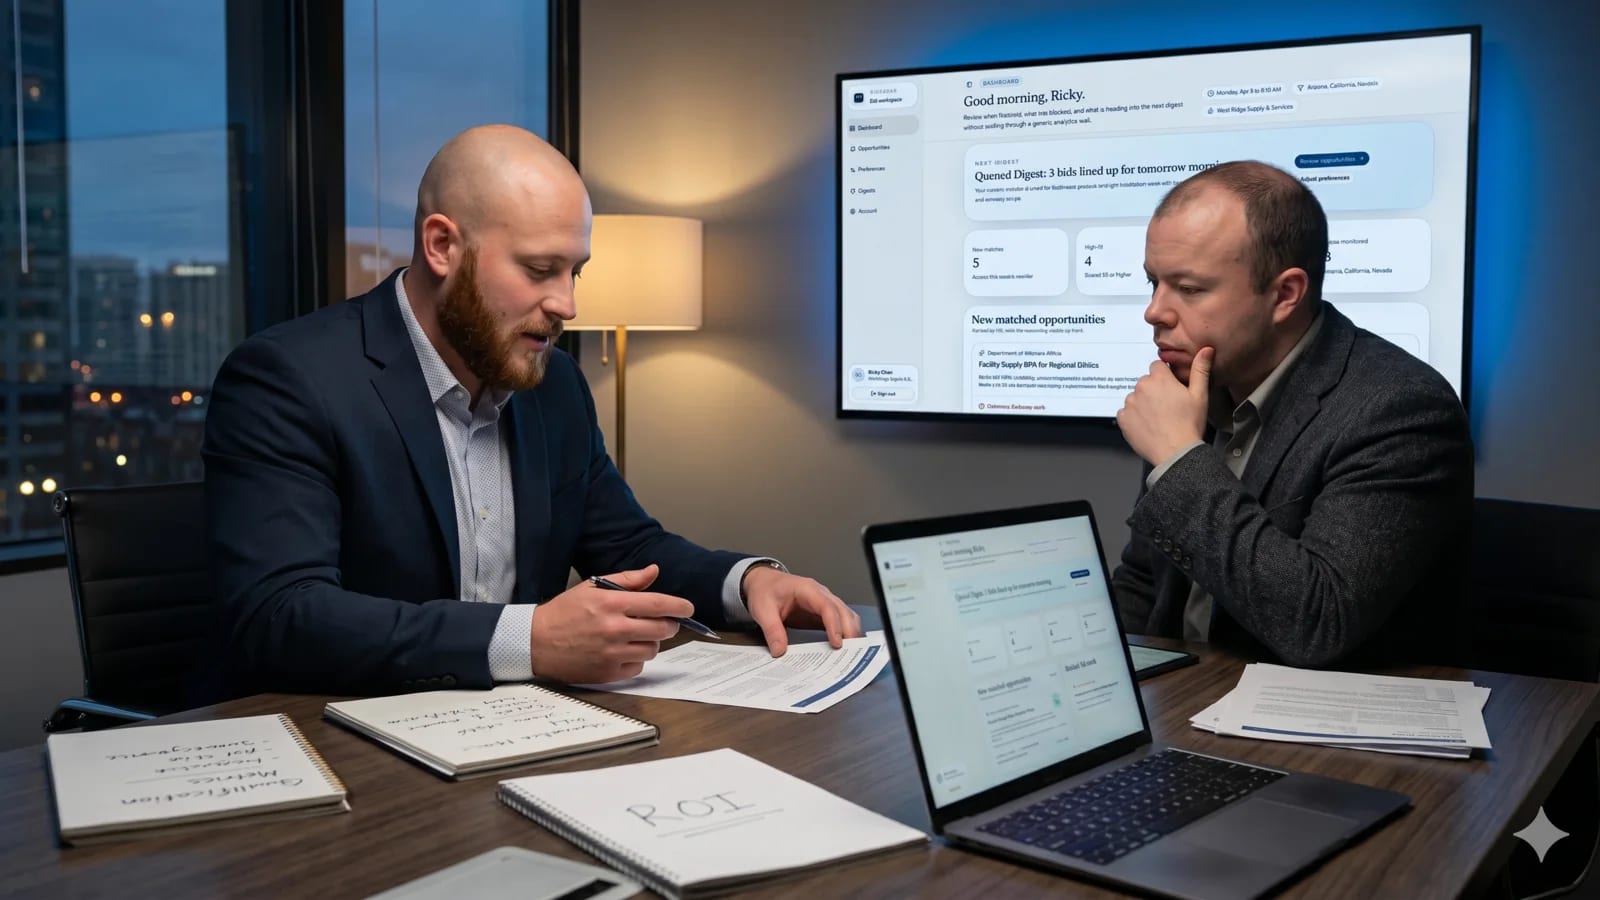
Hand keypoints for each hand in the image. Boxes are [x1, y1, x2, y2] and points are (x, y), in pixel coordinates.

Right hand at [528, 564, 692, 682]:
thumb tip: (653, 571)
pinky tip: (622, 651)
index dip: (679, 606)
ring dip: (651, 642)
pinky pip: (638, 667)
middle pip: (662, 629)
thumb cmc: (564, 612)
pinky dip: (635, 659)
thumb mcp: (592, 587)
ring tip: (635, 636)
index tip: (688, 608)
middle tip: (663, 622)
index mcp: (611, 603)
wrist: (536, 643)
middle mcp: (614, 629)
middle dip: (668, 624)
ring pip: (652, 649)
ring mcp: (611, 653)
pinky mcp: (607, 673)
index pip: (657, 604)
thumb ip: (627, 579)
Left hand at [742, 566, 863, 656]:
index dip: (834, 625)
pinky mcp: (823, 613)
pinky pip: (841, 622)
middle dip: (850, 631)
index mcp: (807, 589)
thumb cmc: (765, 590)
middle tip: (851, 653)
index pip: (827, 607)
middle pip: (843, 611)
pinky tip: (845, 648)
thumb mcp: (762, 609)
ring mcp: (824, 603)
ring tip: (852, 653)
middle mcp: (821, 594)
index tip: (836, 643)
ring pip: (847, 615)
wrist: (764, 582)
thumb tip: (779, 651)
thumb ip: (772, 630)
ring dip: (852, 632)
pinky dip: (846, 633)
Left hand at [1116, 346, 1213, 464]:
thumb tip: (1206, 349)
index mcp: (1159, 378)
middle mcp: (1141, 387)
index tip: (1171, 389)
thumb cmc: (1189, 424)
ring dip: (1143, 403)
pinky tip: (1147, 425)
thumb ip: (1200, 369)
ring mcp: (1130, 403)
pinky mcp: (1123, 418)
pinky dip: (1133, 417)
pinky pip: (1125, 413)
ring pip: (1135, 397)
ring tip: (1158, 418)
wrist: (1176, 453)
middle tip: (1167, 407)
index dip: (1165, 377)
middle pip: (1146, 382)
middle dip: (1154, 390)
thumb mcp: (1200, 395)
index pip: (1157, 366)